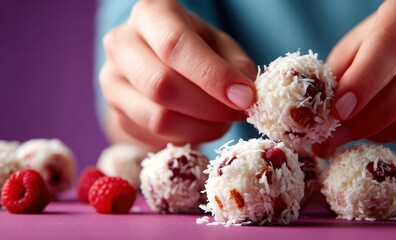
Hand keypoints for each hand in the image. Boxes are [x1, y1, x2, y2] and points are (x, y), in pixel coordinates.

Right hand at [99, 0, 255, 149]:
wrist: (156, 65)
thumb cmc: (193, 50)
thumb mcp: (218, 45)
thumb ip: (235, 66)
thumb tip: (246, 97)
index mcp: (150, 14)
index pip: (175, 45)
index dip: (213, 75)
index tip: (245, 97)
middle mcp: (121, 44)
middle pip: (162, 85)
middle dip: (210, 107)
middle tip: (239, 113)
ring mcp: (112, 82)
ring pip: (157, 118)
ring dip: (201, 128)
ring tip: (223, 121)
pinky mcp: (116, 114)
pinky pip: (155, 136)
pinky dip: (187, 137)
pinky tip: (201, 126)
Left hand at [314, 0, 395, 156]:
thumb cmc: (385, 38)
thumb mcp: (360, 42)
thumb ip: (341, 71)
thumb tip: (319, 119)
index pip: (389, 40)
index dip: (363, 80)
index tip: (338, 111)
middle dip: (370, 118)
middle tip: (335, 137)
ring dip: (382, 131)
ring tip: (352, 131)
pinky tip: (380, 126)